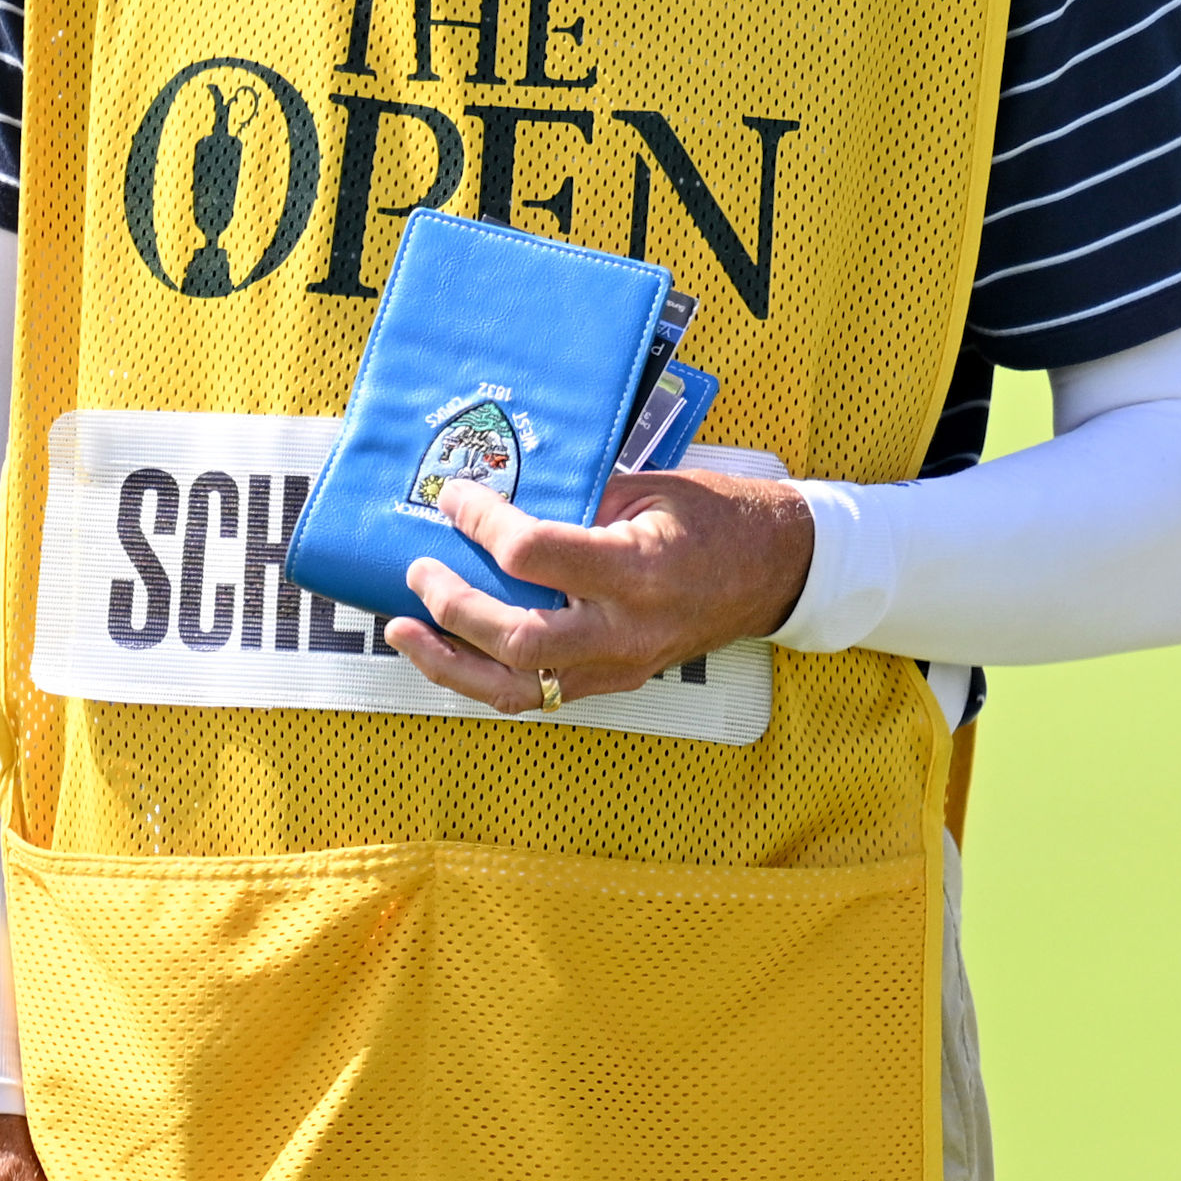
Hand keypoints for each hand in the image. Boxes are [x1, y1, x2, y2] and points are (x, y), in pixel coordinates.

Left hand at [389, 467, 811, 712]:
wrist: (775, 572)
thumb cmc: (716, 520)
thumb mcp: (648, 489)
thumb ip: (577, 500)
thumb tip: (501, 497)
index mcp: (636, 569)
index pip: (533, 553)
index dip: (481, 523)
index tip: (455, 498)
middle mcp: (624, 629)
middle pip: (512, 637)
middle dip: (451, 606)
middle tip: (419, 570)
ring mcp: (619, 665)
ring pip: (513, 688)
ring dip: (448, 662)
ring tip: (405, 632)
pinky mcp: (614, 681)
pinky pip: (535, 692)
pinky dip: (485, 674)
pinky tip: (452, 651)